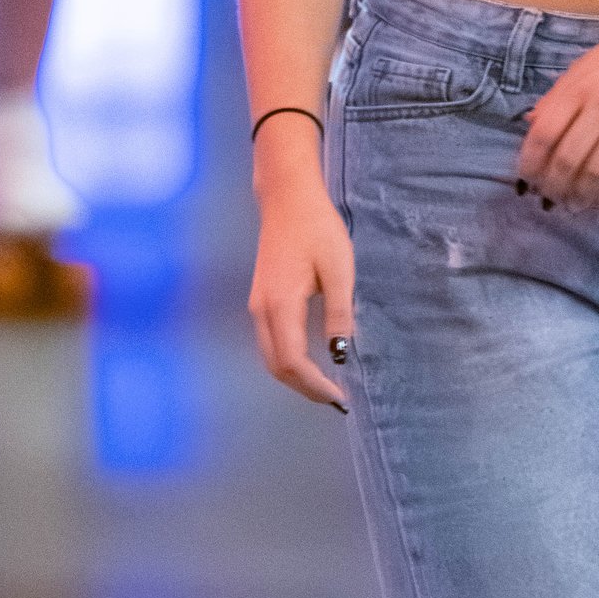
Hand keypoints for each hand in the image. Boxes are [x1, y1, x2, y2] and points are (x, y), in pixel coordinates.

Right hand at [248, 155, 354, 407]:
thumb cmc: (317, 229)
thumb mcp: (338, 270)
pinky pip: (270, 342)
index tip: (340, 397)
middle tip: (335, 398)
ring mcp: (257, 306)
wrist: (287, 198)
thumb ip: (338, 313)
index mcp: (281, 306)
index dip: (315, 385)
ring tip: (325, 385)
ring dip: (295, 376)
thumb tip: (339, 354)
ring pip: (270, 356)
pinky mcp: (261, 300)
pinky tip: (311, 360)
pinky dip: (288, 360)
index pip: (293, 362)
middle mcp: (262, 311)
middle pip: (276, 366)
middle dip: (304, 388)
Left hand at [519, 26, 598, 207]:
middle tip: (551, 198)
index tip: (527, 179)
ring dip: (582, 195)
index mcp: (577, 89)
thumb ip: (556, 97)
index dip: (531, 163)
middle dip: (554, 186)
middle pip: (568, 159)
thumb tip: (531, 125)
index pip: (544, 134)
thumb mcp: (580, 68)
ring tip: (575, 205)